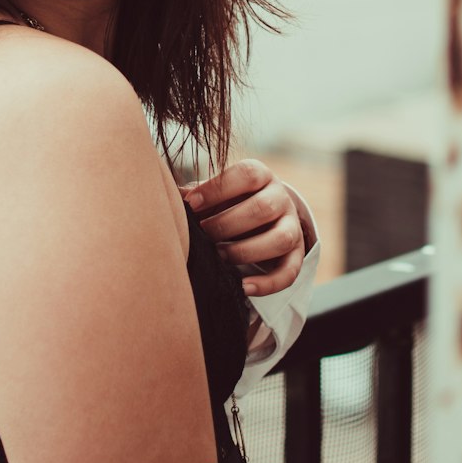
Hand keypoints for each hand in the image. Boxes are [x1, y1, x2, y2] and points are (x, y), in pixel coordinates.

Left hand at [182, 158, 309, 297]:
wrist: (262, 216)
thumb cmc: (227, 202)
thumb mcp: (214, 193)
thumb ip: (194, 194)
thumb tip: (166, 196)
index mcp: (260, 175)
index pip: (246, 175)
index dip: (217, 189)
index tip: (191, 204)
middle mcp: (280, 198)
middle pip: (263, 208)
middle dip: (228, 224)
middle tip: (204, 234)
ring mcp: (292, 226)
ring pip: (280, 238)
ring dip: (246, 251)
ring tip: (219, 257)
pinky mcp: (296, 255)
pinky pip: (290, 271)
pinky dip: (268, 283)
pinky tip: (243, 287)